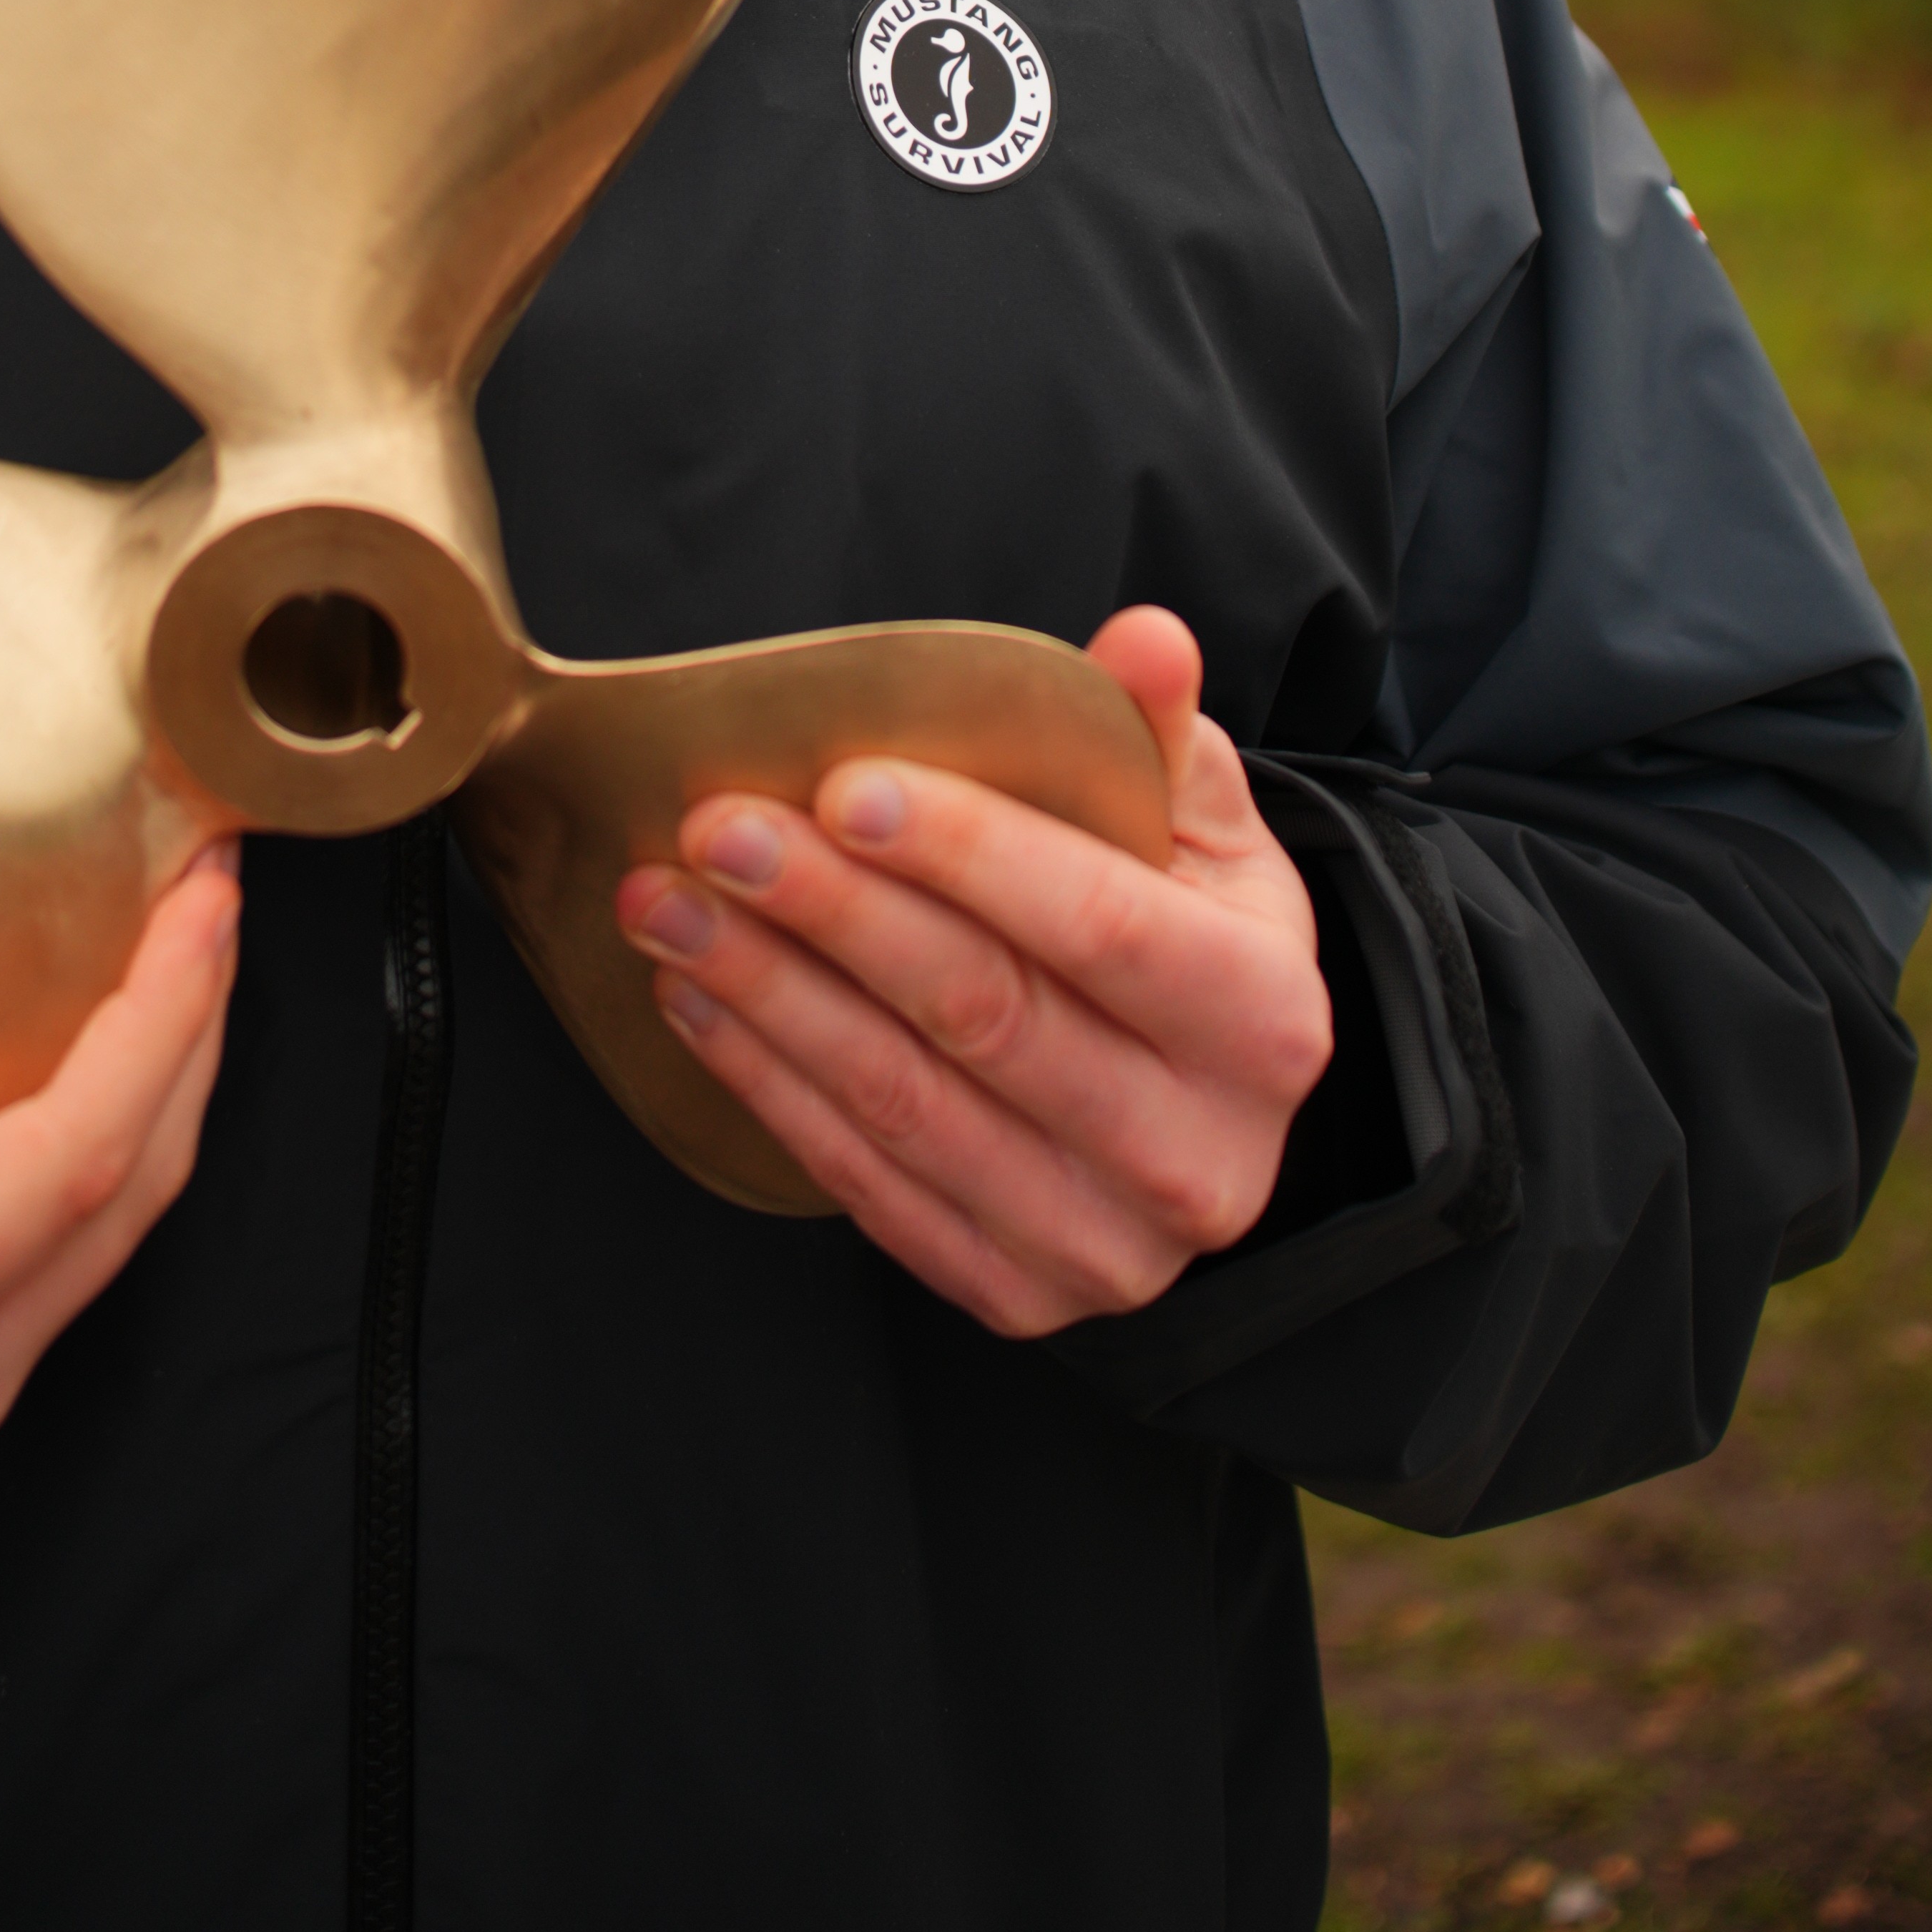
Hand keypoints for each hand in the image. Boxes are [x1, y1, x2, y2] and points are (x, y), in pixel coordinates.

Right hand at [0, 843, 240, 1453]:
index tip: (200, 896)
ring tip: (194, 914)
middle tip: (219, 871)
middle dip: (195, 1023)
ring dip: (173, 1057)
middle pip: (130, 1182)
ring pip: (124, 1202)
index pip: (74, 1161)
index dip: (156, 1024)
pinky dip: (124, 1098)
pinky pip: (82, 1209)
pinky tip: (125, 1001)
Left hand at [615, 610, 1329, 1331]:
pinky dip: (768, 1085)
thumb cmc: (1190, 934)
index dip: (966, 851)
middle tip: (713, 829)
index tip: (839, 785)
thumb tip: (1144, 636)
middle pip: (982, 1014)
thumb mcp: (1204, 827)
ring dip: (767, 996)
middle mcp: (1198, 1156)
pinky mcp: (1015, 1295)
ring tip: (667, 906)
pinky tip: (698, 999)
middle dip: (830, 912)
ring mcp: (1105, 1246)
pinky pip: (866, 1186)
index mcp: (1264, 1021)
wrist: (1202, 1107)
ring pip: (904, 1105)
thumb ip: (1162, 734)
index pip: (1099, 921)